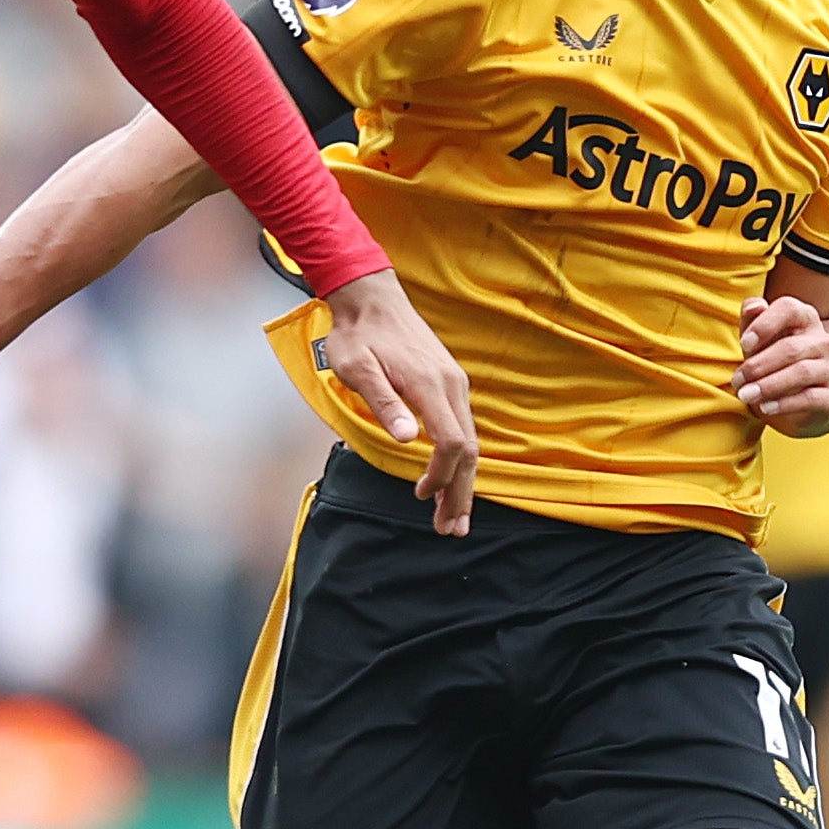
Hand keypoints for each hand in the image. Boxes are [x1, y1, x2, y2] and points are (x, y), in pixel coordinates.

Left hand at [321, 269, 478, 533]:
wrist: (371, 298)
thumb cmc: (358, 336)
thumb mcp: (358, 369)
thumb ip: (382, 403)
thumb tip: (407, 439)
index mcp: (430, 385)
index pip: (452, 444)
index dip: (441, 477)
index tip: (421, 496)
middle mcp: (451, 385)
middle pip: (469, 450)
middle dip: (461, 493)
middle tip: (451, 530)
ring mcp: (454, 384)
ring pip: (470, 441)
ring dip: (463, 481)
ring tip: (454, 516)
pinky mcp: (450, 383)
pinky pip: (463, 428)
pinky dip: (460, 459)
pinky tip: (451, 478)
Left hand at [736, 294, 828, 433]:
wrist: (807, 397)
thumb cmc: (773, 361)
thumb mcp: (758, 340)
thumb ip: (751, 320)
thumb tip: (753, 306)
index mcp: (804, 318)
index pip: (789, 308)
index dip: (765, 324)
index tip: (744, 343)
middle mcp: (822, 341)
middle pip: (790, 347)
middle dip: (758, 365)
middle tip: (736, 381)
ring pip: (801, 372)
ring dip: (768, 385)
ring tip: (746, 395)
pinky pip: (811, 398)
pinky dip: (785, 403)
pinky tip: (766, 407)